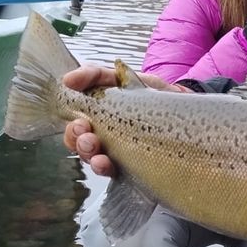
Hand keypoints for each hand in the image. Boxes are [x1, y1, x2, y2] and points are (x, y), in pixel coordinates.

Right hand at [61, 65, 178, 175]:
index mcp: (95, 119)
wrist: (178, 100)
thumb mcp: (119, 76)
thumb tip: (68, 80)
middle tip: (88, 136)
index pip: (75, 129)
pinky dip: (106, 168)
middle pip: (80, 146)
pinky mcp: (131, 163)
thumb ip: (94, 74)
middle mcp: (102, 137)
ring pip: (94, 160)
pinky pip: (114, 171)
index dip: (72, 130)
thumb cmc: (146, 90)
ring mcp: (116, 152)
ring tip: (98, 153)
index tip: (81, 123)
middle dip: (79, 142)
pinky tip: (106, 163)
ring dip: (91, 156)